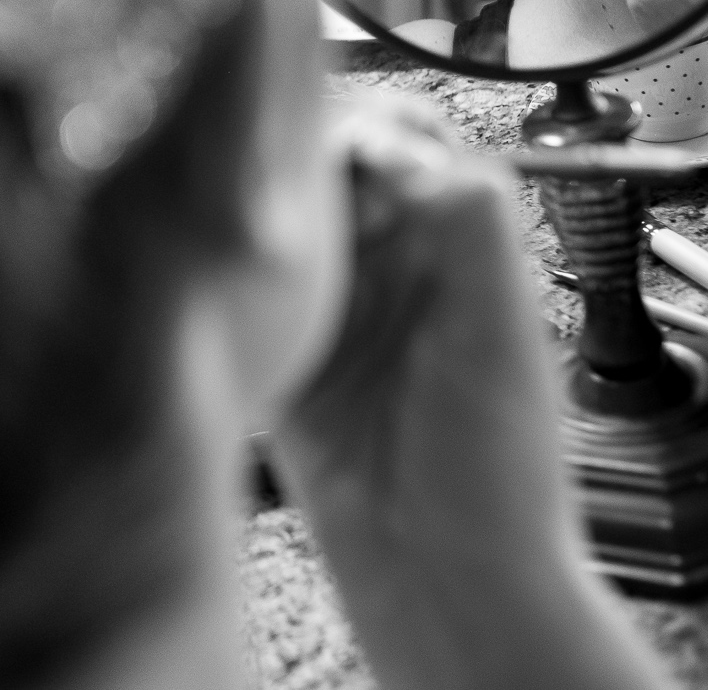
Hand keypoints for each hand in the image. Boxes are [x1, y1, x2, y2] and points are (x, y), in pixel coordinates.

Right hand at [272, 93, 673, 689]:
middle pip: (325, 160)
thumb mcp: (500, 333)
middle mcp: (390, 261)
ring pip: (274, 211)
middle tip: (265, 175)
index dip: (366, 123)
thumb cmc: (497, 477)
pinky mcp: (274, 348)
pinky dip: (217, 264)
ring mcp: (329, 304)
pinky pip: (235, 281)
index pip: (404, 134)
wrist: (443, 584)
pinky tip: (207, 265)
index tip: (334, 144)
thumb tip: (399, 141)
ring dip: (250, 202)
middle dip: (291, 152)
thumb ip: (468, 223)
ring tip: (230, 212)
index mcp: (455, 241)